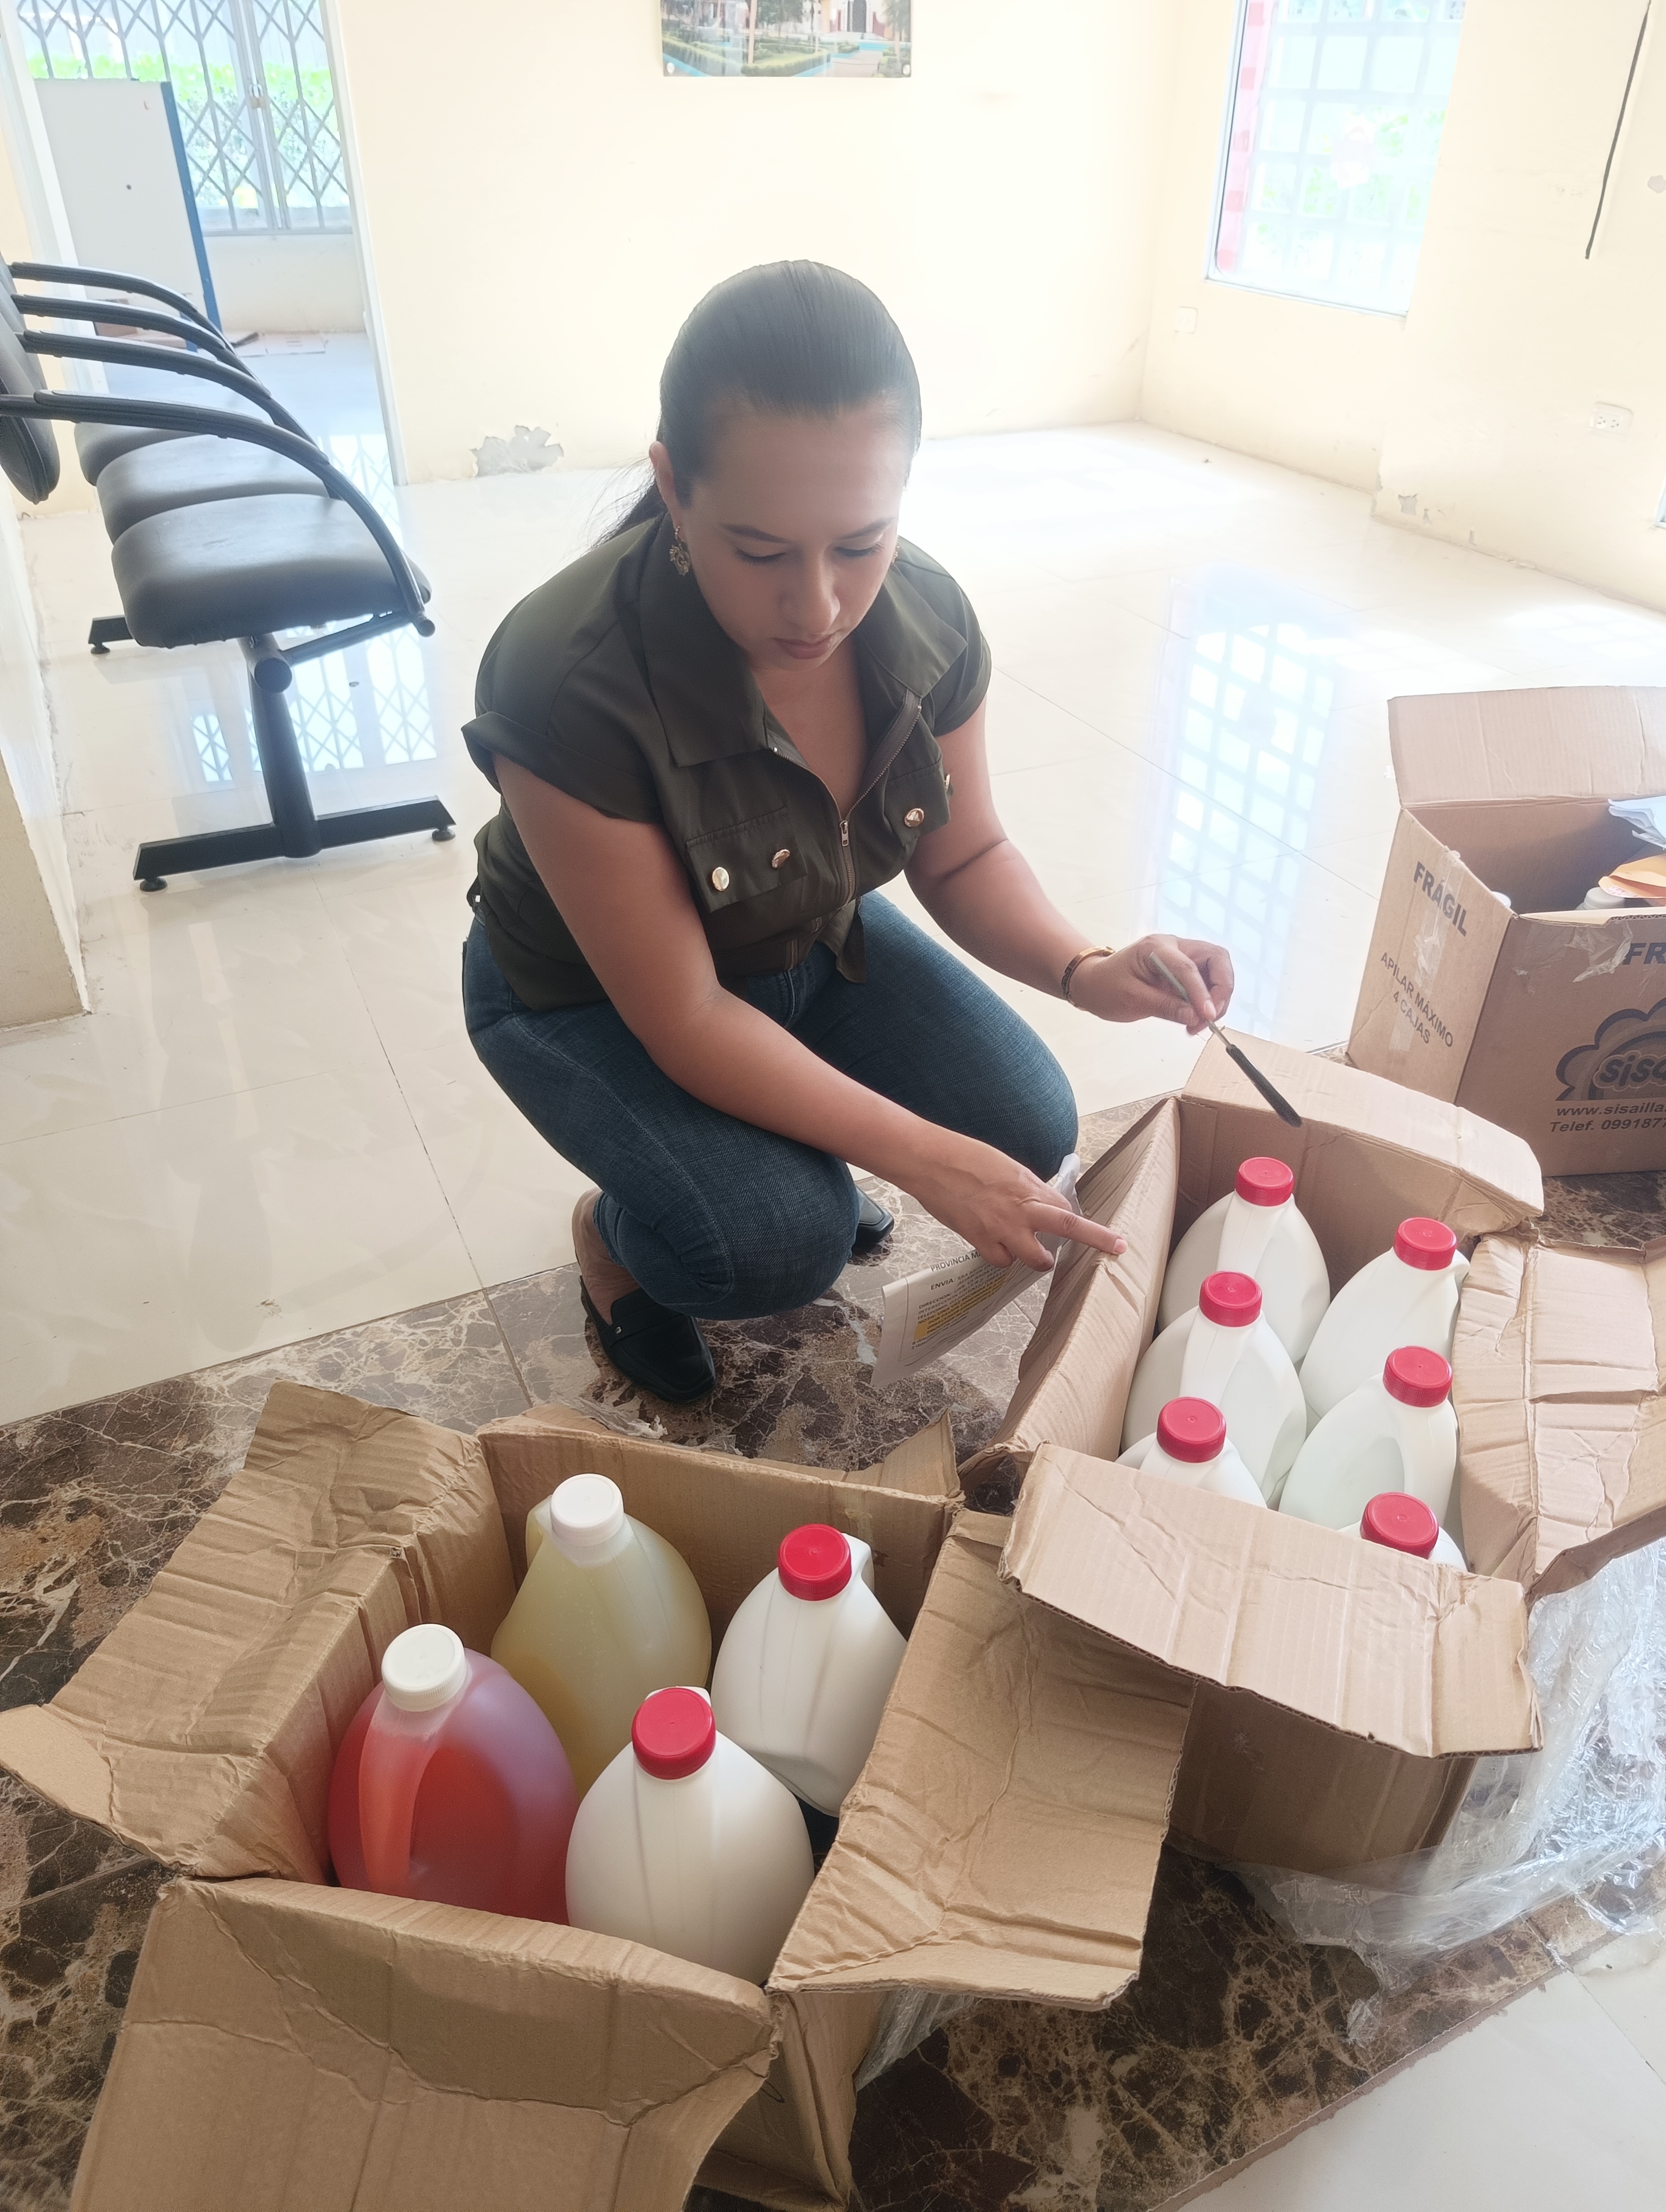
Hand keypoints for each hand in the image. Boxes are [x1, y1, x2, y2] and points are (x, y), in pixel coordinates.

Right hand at [897, 1130, 1127, 1272]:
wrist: (929, 1161)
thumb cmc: (963, 1156)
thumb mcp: (1005, 1166)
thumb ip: (1027, 1187)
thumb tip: (1041, 1203)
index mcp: (1028, 1185)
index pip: (1067, 1208)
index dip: (1080, 1221)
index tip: (1097, 1230)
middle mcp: (1020, 1208)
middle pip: (1068, 1227)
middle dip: (1095, 1238)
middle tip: (1114, 1246)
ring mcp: (1000, 1228)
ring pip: (1034, 1259)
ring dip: (1036, 1258)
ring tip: (1029, 1250)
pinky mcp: (978, 1240)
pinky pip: (1001, 1261)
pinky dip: (1002, 1257)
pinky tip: (995, 1245)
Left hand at [1071, 936, 1234, 1034]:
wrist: (1094, 983)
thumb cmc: (1106, 987)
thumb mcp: (1132, 1000)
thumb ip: (1165, 1007)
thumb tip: (1196, 1016)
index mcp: (1156, 947)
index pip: (1188, 967)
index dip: (1202, 992)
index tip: (1208, 1015)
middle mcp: (1174, 947)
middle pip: (1216, 958)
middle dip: (1221, 988)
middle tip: (1211, 1016)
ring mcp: (1182, 957)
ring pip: (1217, 970)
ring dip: (1217, 998)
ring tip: (1199, 1023)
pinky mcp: (1184, 971)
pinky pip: (1207, 983)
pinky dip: (1207, 1002)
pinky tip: (1194, 1019)